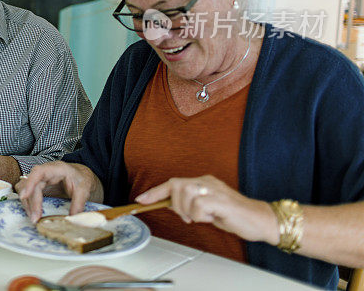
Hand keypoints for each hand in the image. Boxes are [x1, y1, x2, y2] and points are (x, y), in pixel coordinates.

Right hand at [16, 161, 98, 222]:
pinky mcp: (37, 186)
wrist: (80, 177)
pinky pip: (27, 194)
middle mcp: (44, 172)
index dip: (29, 183)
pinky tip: (33, 213)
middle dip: (31, 201)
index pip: (38, 172)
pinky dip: (28, 204)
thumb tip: (71, 219)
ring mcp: (39, 179)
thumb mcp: (84, 190)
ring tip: (34, 218)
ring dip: (27, 204)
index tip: (24, 196)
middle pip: (30, 184)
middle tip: (35, 218)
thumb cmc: (81, 179)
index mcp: (56, 169)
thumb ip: (78, 204)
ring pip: (24, 189)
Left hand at [135, 175, 277, 243]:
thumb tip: (172, 206)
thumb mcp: (207, 210)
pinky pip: (198, 205)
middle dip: (176, 204)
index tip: (141, 200)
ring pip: (185, 194)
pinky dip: (200, 216)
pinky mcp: (220, 199)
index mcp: (203, 182)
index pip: (173, 183)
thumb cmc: (235, 217)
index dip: (155, 192)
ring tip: (205, 217)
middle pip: (176, 186)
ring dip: (190, 211)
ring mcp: (213, 189)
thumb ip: (190, 205)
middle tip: (189, 217)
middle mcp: (206, 181)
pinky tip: (212, 218)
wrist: (261, 221)